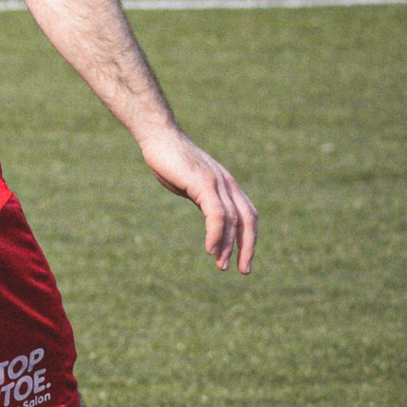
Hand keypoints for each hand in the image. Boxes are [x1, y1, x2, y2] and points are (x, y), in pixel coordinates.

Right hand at [135, 122, 257, 273]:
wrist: (158, 137)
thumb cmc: (170, 159)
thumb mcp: (191, 184)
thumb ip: (203, 199)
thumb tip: (210, 217)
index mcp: (227, 184)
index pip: (248, 215)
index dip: (248, 238)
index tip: (243, 259)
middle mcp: (228, 183)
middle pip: (248, 220)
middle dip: (247, 247)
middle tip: (243, 270)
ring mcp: (217, 183)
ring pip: (233, 220)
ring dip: (228, 246)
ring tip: (221, 264)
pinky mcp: (204, 183)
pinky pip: (217, 214)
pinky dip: (216, 234)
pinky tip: (211, 249)